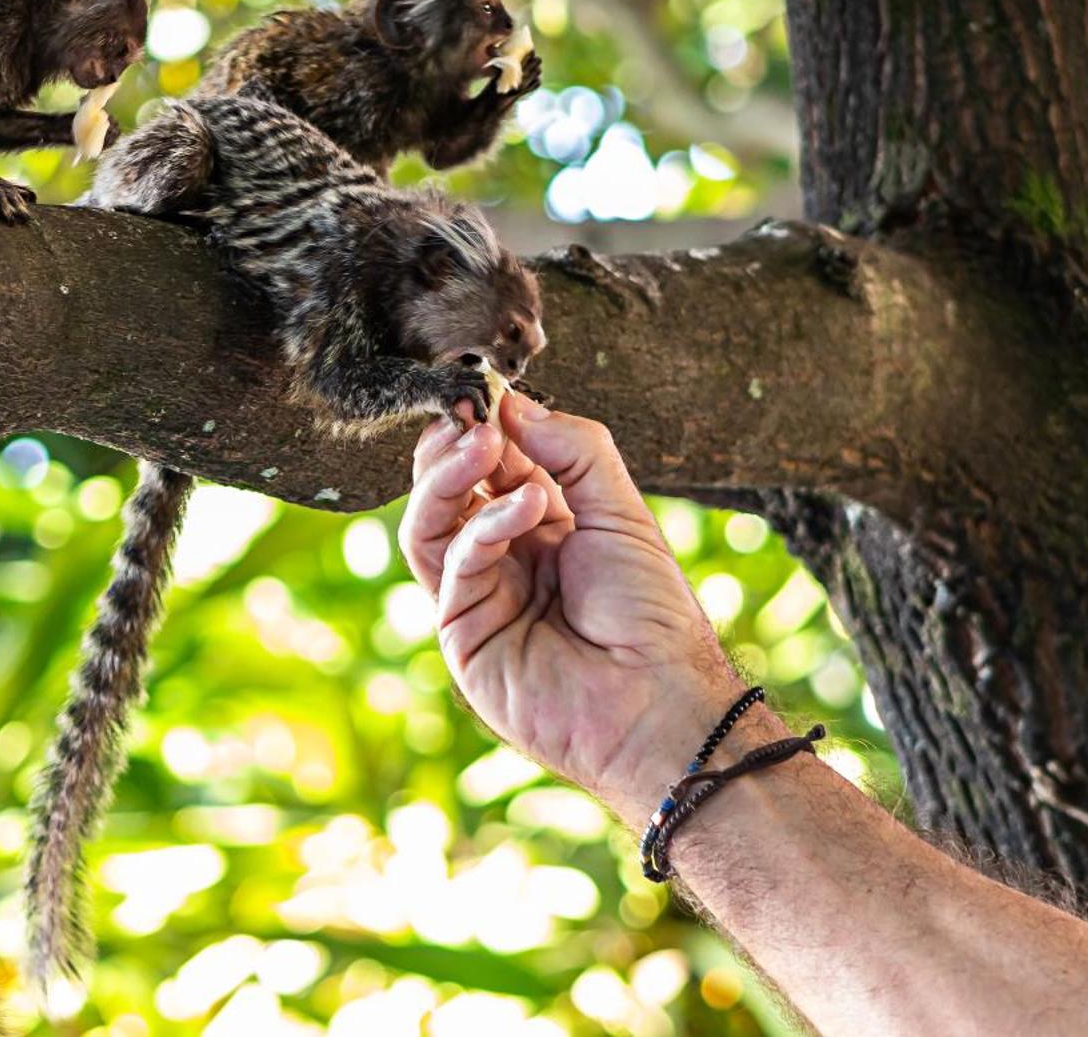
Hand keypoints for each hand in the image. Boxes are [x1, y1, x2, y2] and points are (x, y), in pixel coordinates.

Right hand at [398, 396, 744, 821]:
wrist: (659, 699)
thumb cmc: (652, 614)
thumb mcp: (620, 511)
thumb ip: (572, 451)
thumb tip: (513, 403)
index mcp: (543, 525)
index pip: (491, 463)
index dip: (486, 425)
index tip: (484, 388)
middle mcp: (503, 556)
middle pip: (446, 489)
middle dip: (455, 444)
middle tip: (473, 414)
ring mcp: (477, 595)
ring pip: (429, 522)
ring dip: (451, 476)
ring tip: (485, 445)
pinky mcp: (462, 632)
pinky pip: (451, 564)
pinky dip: (483, 526)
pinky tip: (526, 507)